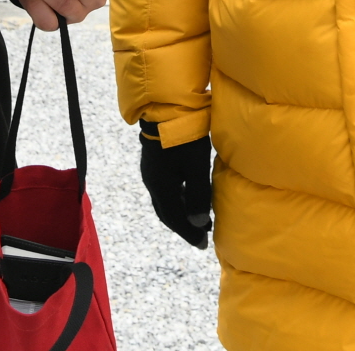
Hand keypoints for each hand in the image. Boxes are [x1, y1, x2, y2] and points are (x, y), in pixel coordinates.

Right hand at [139, 130, 211, 248]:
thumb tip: (199, 224)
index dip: (189, 233)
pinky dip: (177, 198)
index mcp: (161, 188)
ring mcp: (151, 173)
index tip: (202, 244)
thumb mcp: (196, 167)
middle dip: (183, 225)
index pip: (174, 219)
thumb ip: (198, 195)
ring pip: (165, 201)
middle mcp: (153, 183)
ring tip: (199, 216)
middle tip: (200, 234)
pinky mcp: (154, 163)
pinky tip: (189, 194)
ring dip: (181, 211)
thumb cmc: (185, 139)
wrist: (165, 110)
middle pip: (167, 212)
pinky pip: (165, 189)